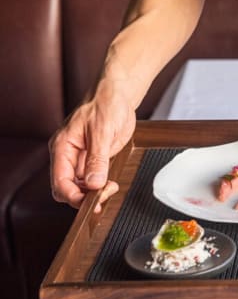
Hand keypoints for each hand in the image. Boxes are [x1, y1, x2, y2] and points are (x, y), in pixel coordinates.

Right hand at [49, 83, 135, 212]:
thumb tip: (93, 183)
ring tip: (111, 188)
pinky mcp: (94, 160)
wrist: (117, 96)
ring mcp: (81, 159)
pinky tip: (110, 184)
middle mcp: (68, 156)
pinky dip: (100, 187)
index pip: (60, 181)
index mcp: (62, 147)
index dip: (73, 195)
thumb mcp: (101, 132)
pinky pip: (92, 181)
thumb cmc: (105, 105)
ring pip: (80, 187)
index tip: (90, 202)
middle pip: (67, 188)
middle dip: (83, 197)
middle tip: (104, 195)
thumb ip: (97, 159)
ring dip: (93, 194)